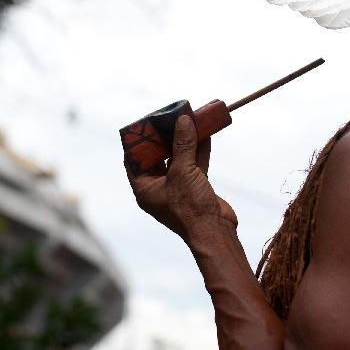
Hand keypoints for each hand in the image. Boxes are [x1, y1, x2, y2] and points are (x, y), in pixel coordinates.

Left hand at [125, 115, 236, 243]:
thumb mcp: (183, 172)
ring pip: (178, 158)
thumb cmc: (191, 207)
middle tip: (168, 118)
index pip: (133, 160)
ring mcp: (178, 187)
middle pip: (157, 156)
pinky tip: (204, 133)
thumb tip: (183, 120)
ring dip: (184, 141)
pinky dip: (199, 150)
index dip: (137, 141)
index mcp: (145, 188)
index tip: (144, 124)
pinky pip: (194, 164)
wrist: (215, 231)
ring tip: (188, 121)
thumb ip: (182, 145)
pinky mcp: (195, 187)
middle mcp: (159, 187)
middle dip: (164, 137)